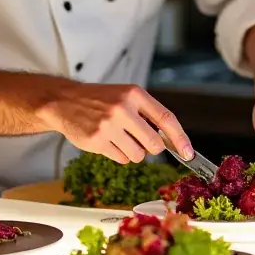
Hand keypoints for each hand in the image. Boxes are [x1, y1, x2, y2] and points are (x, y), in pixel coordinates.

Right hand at [38, 83, 192, 164]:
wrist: (66, 102)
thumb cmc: (100, 99)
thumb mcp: (126, 96)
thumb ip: (147, 113)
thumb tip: (169, 139)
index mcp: (135, 94)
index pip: (166, 119)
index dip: (180, 138)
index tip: (188, 152)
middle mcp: (123, 108)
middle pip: (154, 144)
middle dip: (151, 147)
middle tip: (139, 139)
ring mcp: (109, 125)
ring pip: (138, 155)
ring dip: (133, 152)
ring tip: (119, 138)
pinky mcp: (97, 141)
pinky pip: (121, 159)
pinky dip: (119, 154)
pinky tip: (108, 141)